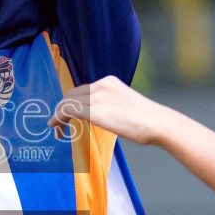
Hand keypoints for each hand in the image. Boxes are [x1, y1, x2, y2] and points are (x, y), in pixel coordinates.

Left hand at [49, 75, 175, 145]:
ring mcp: (97, 95)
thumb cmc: (148, 122)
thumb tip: (105, 118)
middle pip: (71, 94)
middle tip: (60, 126)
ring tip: (57, 132)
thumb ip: (112, 108)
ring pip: (66, 102)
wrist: (158, 123)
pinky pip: (66, 110)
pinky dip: (57, 119)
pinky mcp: (93, 108)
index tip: (68, 118)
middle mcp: (101, 84)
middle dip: (62, 109)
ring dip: (58, 117)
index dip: (72, 104)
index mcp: (110, 82)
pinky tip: (56, 129)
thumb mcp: (126, 108)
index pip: (83, 91)